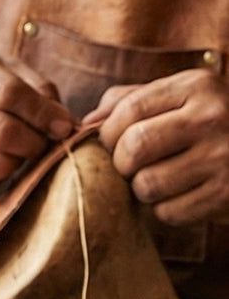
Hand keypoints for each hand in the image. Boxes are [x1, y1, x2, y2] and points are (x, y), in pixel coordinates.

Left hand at [87, 69, 228, 224]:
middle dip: (122, 164)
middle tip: (133, 167)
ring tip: (161, 179)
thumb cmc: (210, 123)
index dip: (108, 133)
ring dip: (144, 189)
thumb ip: (130, 101)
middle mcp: (212, 117)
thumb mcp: (180, 97)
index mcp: (196, 86)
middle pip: (133, 148)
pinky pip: (170, 212)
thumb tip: (84, 124)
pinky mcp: (226, 194)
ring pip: (147, 185)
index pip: (128, 111)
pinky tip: (183, 195)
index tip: (112, 143)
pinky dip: (167, 209)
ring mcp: (222, 157)